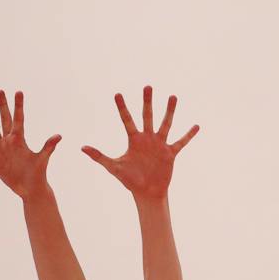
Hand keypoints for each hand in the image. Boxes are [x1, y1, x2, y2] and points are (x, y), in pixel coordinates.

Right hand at [0, 90, 60, 199]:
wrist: (31, 188)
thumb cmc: (38, 174)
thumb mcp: (42, 159)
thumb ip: (49, 147)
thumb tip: (59, 136)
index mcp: (19, 140)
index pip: (18, 119)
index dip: (18, 106)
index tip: (18, 92)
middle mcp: (10, 142)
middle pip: (4, 120)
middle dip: (2, 106)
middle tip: (0, 91)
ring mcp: (2, 151)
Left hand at [83, 86, 198, 201]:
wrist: (146, 192)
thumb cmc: (130, 180)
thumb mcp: (114, 167)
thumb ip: (99, 156)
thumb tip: (82, 147)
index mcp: (134, 140)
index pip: (127, 120)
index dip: (122, 108)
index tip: (117, 94)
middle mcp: (147, 138)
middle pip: (147, 116)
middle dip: (147, 102)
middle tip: (147, 86)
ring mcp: (159, 144)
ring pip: (165, 124)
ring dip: (169, 111)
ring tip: (172, 96)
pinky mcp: (170, 153)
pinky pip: (181, 142)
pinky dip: (188, 135)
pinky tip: (196, 125)